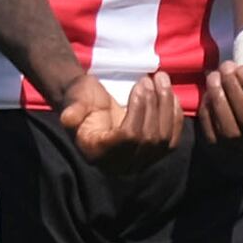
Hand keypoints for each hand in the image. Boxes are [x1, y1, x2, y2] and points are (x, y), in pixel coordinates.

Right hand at [55, 67, 181, 167]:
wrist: (91, 105)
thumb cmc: (81, 100)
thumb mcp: (74, 101)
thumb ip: (72, 111)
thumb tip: (67, 118)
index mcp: (97, 153)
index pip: (128, 137)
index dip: (138, 109)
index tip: (140, 82)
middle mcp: (119, 165)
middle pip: (149, 138)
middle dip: (154, 104)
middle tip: (152, 78)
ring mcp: (139, 163)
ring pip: (164, 139)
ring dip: (167, 106)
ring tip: (162, 79)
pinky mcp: (153, 155)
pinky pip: (172, 141)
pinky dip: (175, 117)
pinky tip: (171, 95)